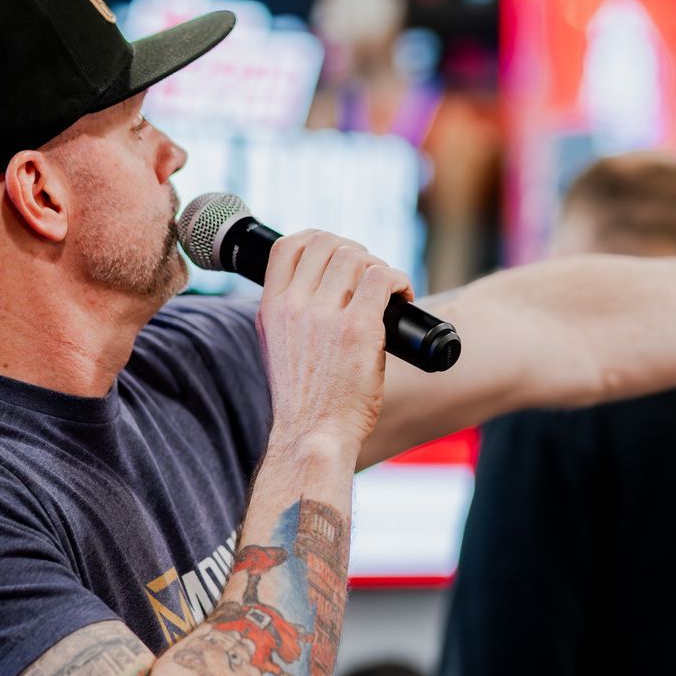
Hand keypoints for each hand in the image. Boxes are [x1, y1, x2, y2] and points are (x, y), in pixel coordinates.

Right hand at [257, 231, 412, 456]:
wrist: (313, 435)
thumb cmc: (306, 400)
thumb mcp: (279, 347)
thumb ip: (292, 314)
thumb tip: (321, 287)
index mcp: (271, 308)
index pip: (288, 245)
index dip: (319, 239)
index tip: (339, 255)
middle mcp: (294, 306)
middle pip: (328, 244)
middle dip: (356, 253)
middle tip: (370, 279)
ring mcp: (325, 316)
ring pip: (357, 257)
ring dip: (379, 268)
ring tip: (389, 293)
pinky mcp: (359, 329)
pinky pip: (383, 278)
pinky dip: (399, 281)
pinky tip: (404, 298)